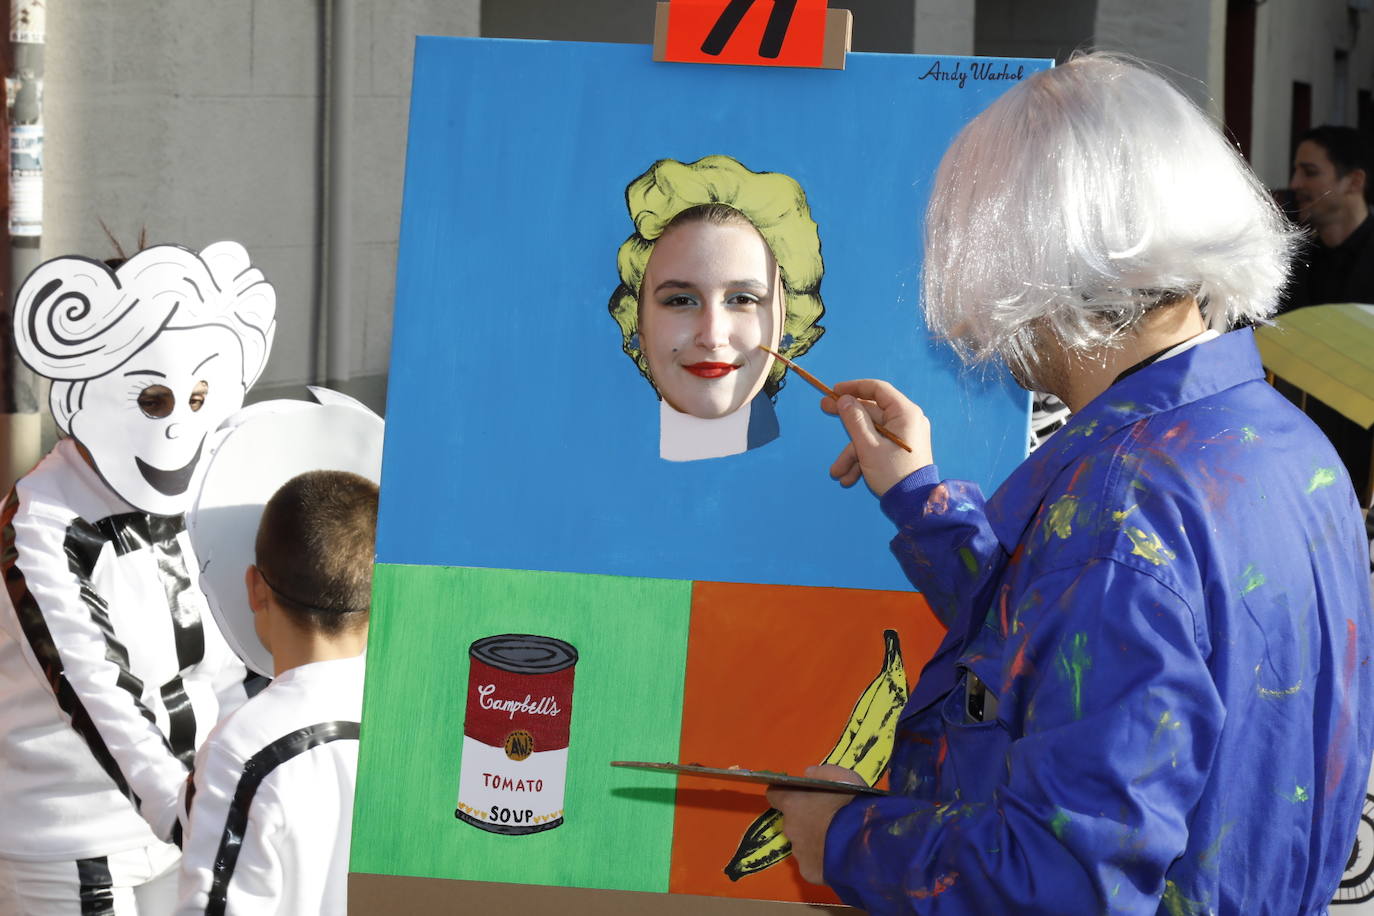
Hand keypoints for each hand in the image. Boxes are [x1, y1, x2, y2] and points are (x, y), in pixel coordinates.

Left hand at [765, 765, 866, 884]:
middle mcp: (789, 827)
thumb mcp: (843, 777)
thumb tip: (808, 775)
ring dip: (813, 840)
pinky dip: (821, 860)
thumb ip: (821, 773)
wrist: (866, 844)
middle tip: (828, 819)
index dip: (785, 794)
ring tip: (836, 840)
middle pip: (791, 821)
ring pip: (801, 843)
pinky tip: (838, 857)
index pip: (775, 794)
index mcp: (793, 802)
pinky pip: (812, 863)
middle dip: (805, 819)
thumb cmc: (852, 805)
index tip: (797, 795)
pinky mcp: (808, 871)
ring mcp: (797, 852)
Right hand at [821, 379, 933, 496]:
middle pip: (871, 413)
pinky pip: (877, 447)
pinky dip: (862, 460)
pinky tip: (849, 478)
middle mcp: (906, 421)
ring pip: (871, 435)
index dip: (854, 387)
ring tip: (837, 473)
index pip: (878, 389)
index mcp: (904, 413)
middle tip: (824, 409)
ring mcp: (903, 437)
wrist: (914, 504)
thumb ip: (854, 420)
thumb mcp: (868, 447)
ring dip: (852, 453)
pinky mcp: (900, 451)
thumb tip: (844, 399)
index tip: (834, 390)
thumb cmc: (892, 473)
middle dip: (847, 422)